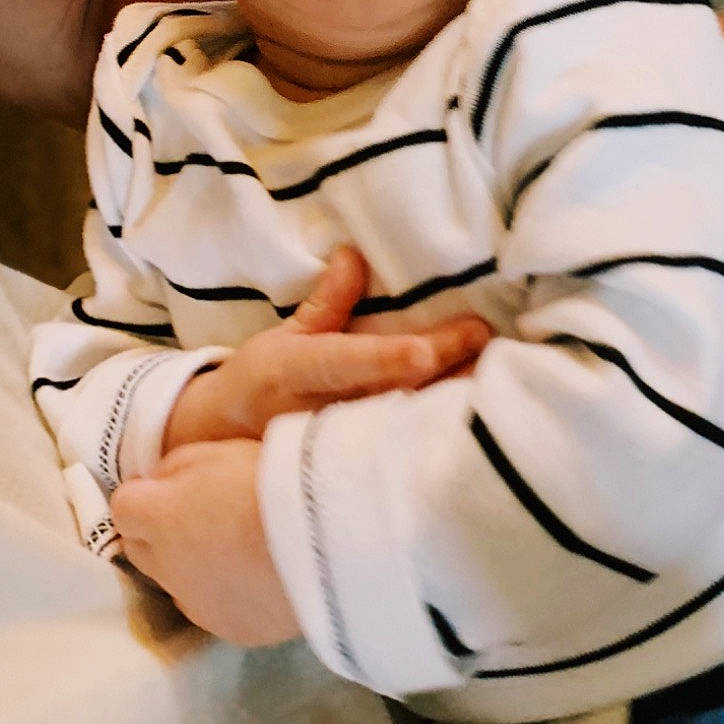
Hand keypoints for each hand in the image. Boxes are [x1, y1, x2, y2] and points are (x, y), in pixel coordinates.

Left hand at [111, 438, 297, 645]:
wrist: (325, 541)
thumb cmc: (273, 482)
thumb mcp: (221, 450)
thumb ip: (178, 467)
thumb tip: (159, 485)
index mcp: (158, 517)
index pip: (123, 507)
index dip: (146, 495)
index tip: (173, 489)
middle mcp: (164, 567)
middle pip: (141, 550)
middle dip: (161, 534)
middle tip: (204, 517)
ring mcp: (195, 605)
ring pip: (177, 584)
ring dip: (194, 568)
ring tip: (240, 552)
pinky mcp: (229, 630)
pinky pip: (215, 609)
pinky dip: (228, 595)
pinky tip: (260, 580)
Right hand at [164, 244, 490, 450]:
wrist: (223, 444)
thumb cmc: (262, 382)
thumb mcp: (284, 337)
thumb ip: (327, 303)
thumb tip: (353, 255)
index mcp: (296, 373)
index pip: (349, 364)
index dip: (388, 359)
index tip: (427, 349)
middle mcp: (321, 413)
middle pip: (392, 394)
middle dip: (444, 372)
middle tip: (487, 342)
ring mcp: (341, 448)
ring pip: (406, 426)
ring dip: (452, 401)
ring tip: (500, 374)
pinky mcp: (360, 469)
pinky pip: (406, 449)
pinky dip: (440, 431)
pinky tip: (480, 415)